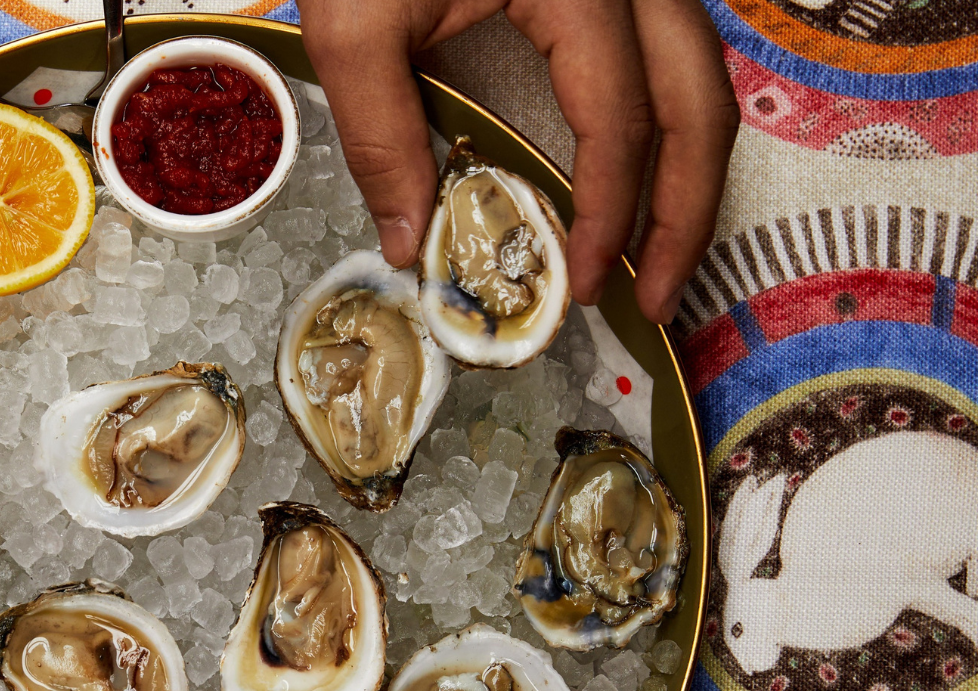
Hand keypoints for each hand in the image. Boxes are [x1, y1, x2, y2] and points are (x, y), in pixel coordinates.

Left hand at [299, 0, 737, 324]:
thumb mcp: (354, 21)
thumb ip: (380, 133)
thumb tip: (410, 242)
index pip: (619, 118)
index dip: (609, 213)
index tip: (586, 284)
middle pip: (701, 99)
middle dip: (688, 210)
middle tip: (658, 295)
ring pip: (705, 73)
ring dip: (691, 170)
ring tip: (660, 254)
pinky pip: (672, 53)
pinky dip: (667, 125)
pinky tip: (640, 177)